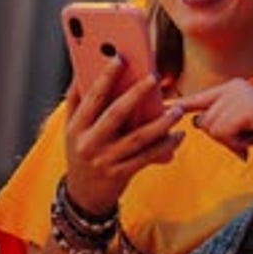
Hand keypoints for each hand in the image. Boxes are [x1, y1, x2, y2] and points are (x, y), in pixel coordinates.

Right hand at [65, 57, 184, 214]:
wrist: (82, 196)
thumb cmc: (82, 152)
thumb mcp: (74, 129)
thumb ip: (79, 102)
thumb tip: (84, 68)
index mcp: (76, 127)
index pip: (91, 97)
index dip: (105, 77)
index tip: (119, 57)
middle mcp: (88, 143)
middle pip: (115, 114)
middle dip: (136, 94)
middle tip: (154, 77)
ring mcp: (104, 160)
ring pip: (137, 138)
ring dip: (160, 123)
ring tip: (177, 110)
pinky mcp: (120, 175)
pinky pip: (146, 157)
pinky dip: (164, 146)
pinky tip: (178, 135)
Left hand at [174, 78, 252, 162]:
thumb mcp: (242, 126)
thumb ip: (219, 122)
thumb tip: (196, 122)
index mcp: (232, 88)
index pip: (199, 98)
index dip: (180, 105)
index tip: (160, 106)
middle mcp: (234, 87)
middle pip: (204, 120)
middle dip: (223, 138)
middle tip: (248, 137)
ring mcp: (241, 96)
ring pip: (213, 128)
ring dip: (231, 141)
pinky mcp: (246, 108)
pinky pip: (224, 133)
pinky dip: (237, 143)